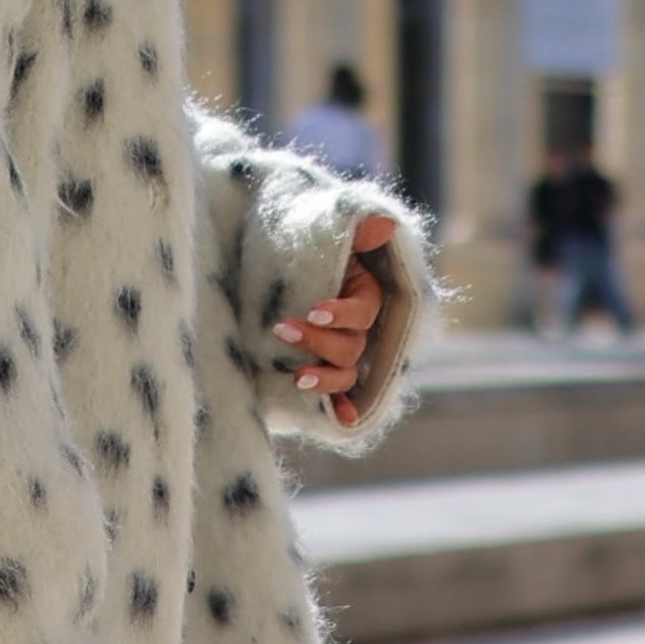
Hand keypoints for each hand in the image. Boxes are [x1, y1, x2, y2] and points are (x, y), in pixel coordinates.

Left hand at [277, 214, 394, 427]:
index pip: (363, 313)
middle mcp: (357, 328)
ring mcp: (338, 351)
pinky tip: (341, 421)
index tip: (314, 311)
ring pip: (345, 374)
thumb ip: (352, 225)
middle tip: (281, 329)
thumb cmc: (297, 237)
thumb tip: (383, 223)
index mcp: (365, 294)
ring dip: (325, 379)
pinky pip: (338, 396)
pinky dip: (342, 410)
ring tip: (297, 376)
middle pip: (351, 348)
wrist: (261, 253)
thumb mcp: (320, 224)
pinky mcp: (319, 367)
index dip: (342, 315)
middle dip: (318, 343)